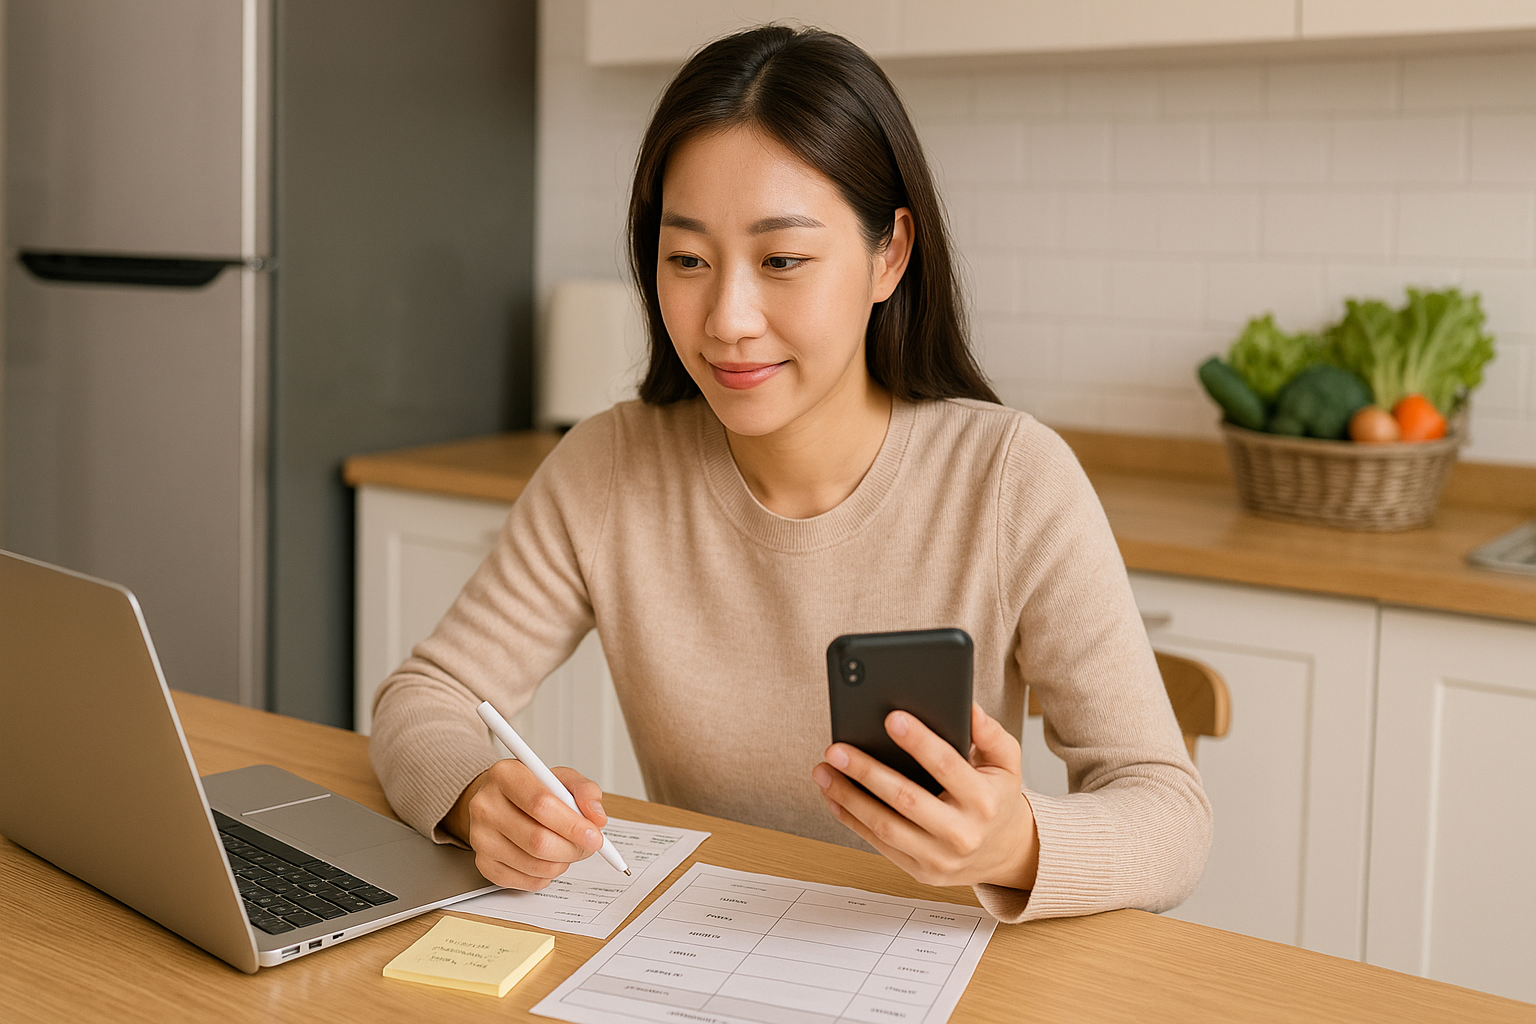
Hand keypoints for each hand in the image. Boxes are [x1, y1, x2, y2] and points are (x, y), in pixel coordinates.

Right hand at [444, 759, 607, 889]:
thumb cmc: (533, 789)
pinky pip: (524, 881)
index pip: (541, 804)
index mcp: (505, 775)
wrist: (501, 801)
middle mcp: (486, 805)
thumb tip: (597, 817)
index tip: (594, 836)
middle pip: (537, 840)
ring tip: (567, 850)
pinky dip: (546, 876)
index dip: (573, 825)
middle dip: (572, 848)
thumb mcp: (561, 778)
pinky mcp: (483, 863)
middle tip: (587, 846)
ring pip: (533, 864)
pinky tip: (548, 860)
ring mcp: (480, 837)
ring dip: (562, 863)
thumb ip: (585, 791)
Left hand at [813, 703, 1038, 890]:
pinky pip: (878, 844)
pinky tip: (832, 795)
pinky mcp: (920, 872)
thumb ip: (990, 733)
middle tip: (836, 748)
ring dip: (848, 797)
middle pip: (907, 799)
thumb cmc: (997, 797)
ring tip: (823, 770)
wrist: (1005, 852)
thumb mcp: (1007, 763)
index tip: (891, 718)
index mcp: (985, 801)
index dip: (919, 741)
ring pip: (885, 826)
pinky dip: (850, 819)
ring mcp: (940, 858)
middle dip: (867, 772)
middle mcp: (963, 833)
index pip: (947, 765)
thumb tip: (967, 706)